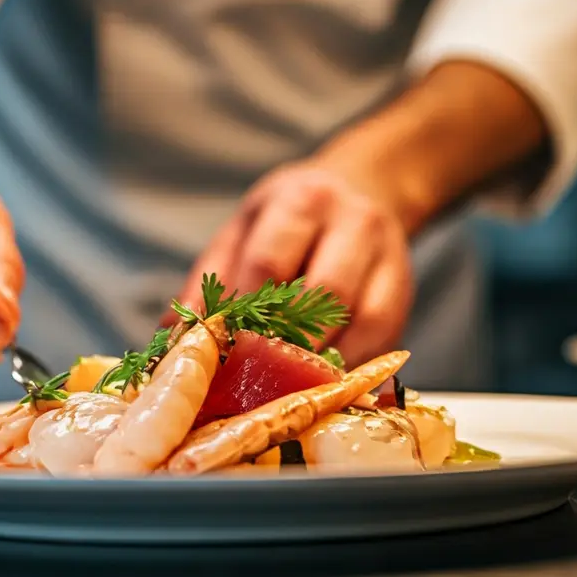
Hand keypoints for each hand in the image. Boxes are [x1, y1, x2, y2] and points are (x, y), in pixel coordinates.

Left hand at [166, 162, 411, 366]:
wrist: (363, 188)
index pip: (270, 263)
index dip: (244, 312)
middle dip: (286, 341)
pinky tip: (322, 383)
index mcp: (302, 200)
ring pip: (361, 320)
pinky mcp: (403, 291)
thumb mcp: (243, 230)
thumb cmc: (290, 218)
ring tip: (286, 387)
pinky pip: (382, 338)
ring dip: (323, 361)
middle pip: (323, 292)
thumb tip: (174, 334)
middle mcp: (353, 222)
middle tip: (253, 376)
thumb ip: (209, 279)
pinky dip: (350, 365)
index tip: (222, 347)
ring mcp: (387, 255)